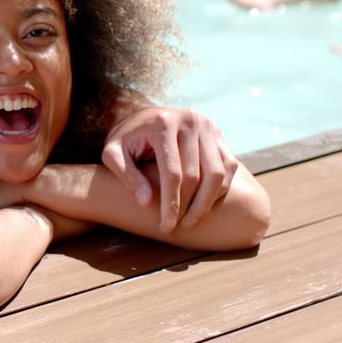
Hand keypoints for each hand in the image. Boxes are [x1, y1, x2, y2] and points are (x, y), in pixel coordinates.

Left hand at [101, 107, 237, 232]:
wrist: (140, 115)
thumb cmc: (125, 139)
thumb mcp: (113, 153)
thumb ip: (126, 175)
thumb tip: (146, 202)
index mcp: (162, 124)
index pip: (173, 173)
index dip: (171, 203)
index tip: (166, 226)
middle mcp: (189, 120)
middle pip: (197, 174)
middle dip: (189, 206)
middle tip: (178, 227)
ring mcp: (207, 125)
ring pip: (218, 172)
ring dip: (208, 201)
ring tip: (192, 220)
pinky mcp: (217, 132)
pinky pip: (228, 165)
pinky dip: (220, 188)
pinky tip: (205, 204)